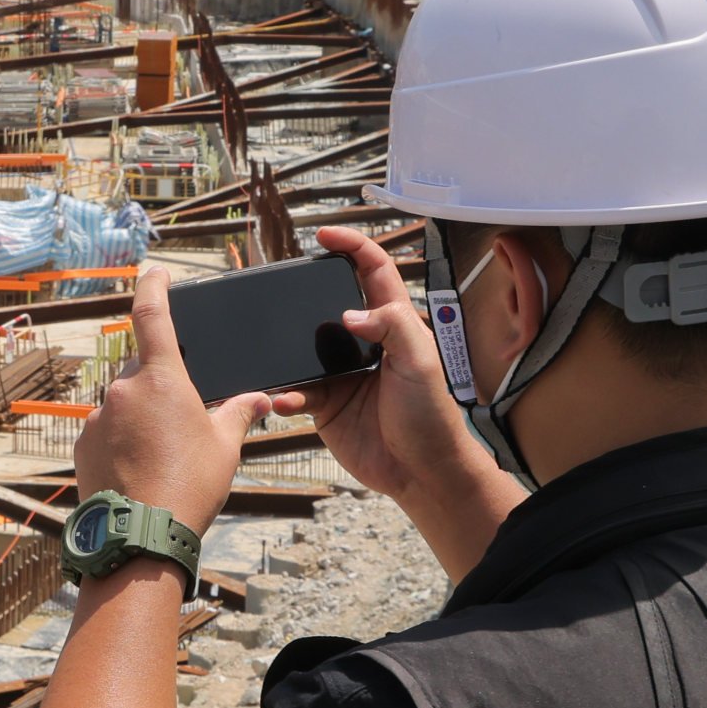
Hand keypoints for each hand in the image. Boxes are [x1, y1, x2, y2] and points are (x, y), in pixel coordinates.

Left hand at [73, 266, 273, 531]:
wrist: (142, 536)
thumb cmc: (189, 487)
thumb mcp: (224, 447)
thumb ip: (239, 413)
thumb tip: (259, 399)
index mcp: (161, 379)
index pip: (152, 315)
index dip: (153, 287)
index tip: (155, 272)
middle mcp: (123, 390)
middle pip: (143, 370)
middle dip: (161, 385)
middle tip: (183, 420)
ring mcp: (98, 417)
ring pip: (124, 402)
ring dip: (141, 416)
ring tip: (163, 456)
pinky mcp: (82, 444)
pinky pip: (105, 429)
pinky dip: (122, 439)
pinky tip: (140, 469)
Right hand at [290, 226, 522, 578]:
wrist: (421, 472)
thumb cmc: (432, 415)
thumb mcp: (421, 361)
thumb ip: (392, 326)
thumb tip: (350, 314)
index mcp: (393, 323)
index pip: (373, 270)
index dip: (351, 246)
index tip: (324, 235)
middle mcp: (364, 343)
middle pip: (329, 303)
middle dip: (307, 294)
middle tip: (283, 290)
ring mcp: (342, 373)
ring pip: (305, 348)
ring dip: (289, 350)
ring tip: (274, 350)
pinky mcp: (326, 404)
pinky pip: (297, 391)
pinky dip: (287, 394)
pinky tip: (285, 399)